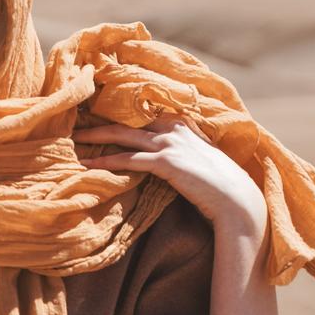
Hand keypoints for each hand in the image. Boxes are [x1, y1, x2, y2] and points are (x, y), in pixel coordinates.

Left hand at [73, 114, 267, 230]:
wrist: (238, 200)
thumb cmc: (221, 185)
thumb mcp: (201, 160)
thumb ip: (183, 152)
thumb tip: (168, 159)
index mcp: (183, 125)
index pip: (145, 114)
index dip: (122, 115)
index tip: (100, 114)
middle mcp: (175, 129)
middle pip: (129, 120)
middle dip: (102, 120)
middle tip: (79, 123)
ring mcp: (171, 144)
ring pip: (124, 135)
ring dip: (97, 137)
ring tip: (76, 140)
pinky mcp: (167, 162)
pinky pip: (129, 159)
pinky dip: (106, 161)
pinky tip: (89, 164)